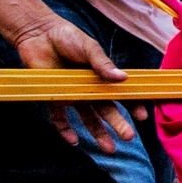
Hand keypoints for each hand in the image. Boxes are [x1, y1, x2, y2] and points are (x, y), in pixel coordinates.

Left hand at [10, 11, 134, 147]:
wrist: (39, 34)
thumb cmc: (67, 37)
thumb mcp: (88, 47)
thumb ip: (102, 63)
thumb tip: (123, 77)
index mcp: (101, 76)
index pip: (121, 93)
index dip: (132, 105)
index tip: (142, 116)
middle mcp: (89, 89)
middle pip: (107, 110)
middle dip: (118, 124)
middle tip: (128, 136)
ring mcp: (73, 96)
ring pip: (88, 119)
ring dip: (99, 133)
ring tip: (109, 149)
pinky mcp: (54, 99)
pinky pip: (60, 119)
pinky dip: (66, 131)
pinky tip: (74, 141)